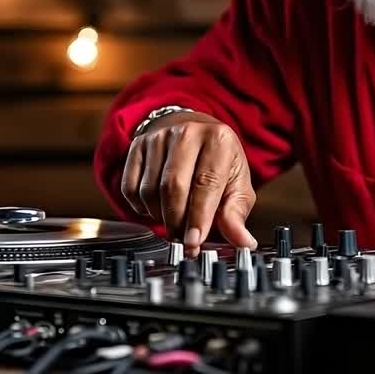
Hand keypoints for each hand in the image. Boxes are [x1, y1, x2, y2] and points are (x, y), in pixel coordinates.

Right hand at [120, 111, 256, 253]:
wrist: (192, 130)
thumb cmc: (217, 160)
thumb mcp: (236, 183)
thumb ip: (236, 214)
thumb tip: (244, 243)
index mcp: (218, 139)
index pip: (206, 183)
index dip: (198, 217)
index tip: (193, 242)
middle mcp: (187, 133)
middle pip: (173, 187)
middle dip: (176, 221)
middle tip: (182, 239)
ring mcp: (158, 137)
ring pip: (149, 190)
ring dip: (159, 215)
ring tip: (173, 221)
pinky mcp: (137, 145)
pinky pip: (130, 187)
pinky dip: (141, 207)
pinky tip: (156, 207)